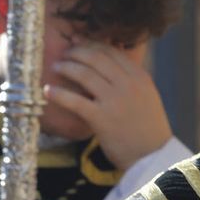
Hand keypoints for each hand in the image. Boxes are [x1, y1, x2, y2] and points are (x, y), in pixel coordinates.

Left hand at [45, 43, 172, 169]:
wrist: (153, 158)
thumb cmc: (148, 130)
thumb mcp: (147, 97)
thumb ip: (131, 81)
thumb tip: (110, 67)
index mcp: (140, 77)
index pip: (111, 51)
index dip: (91, 44)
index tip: (78, 42)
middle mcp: (128, 85)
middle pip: (96, 58)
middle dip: (76, 52)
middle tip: (64, 53)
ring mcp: (114, 101)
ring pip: (84, 74)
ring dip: (66, 67)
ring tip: (56, 67)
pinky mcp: (101, 119)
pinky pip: (75, 101)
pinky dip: (59, 94)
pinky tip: (47, 91)